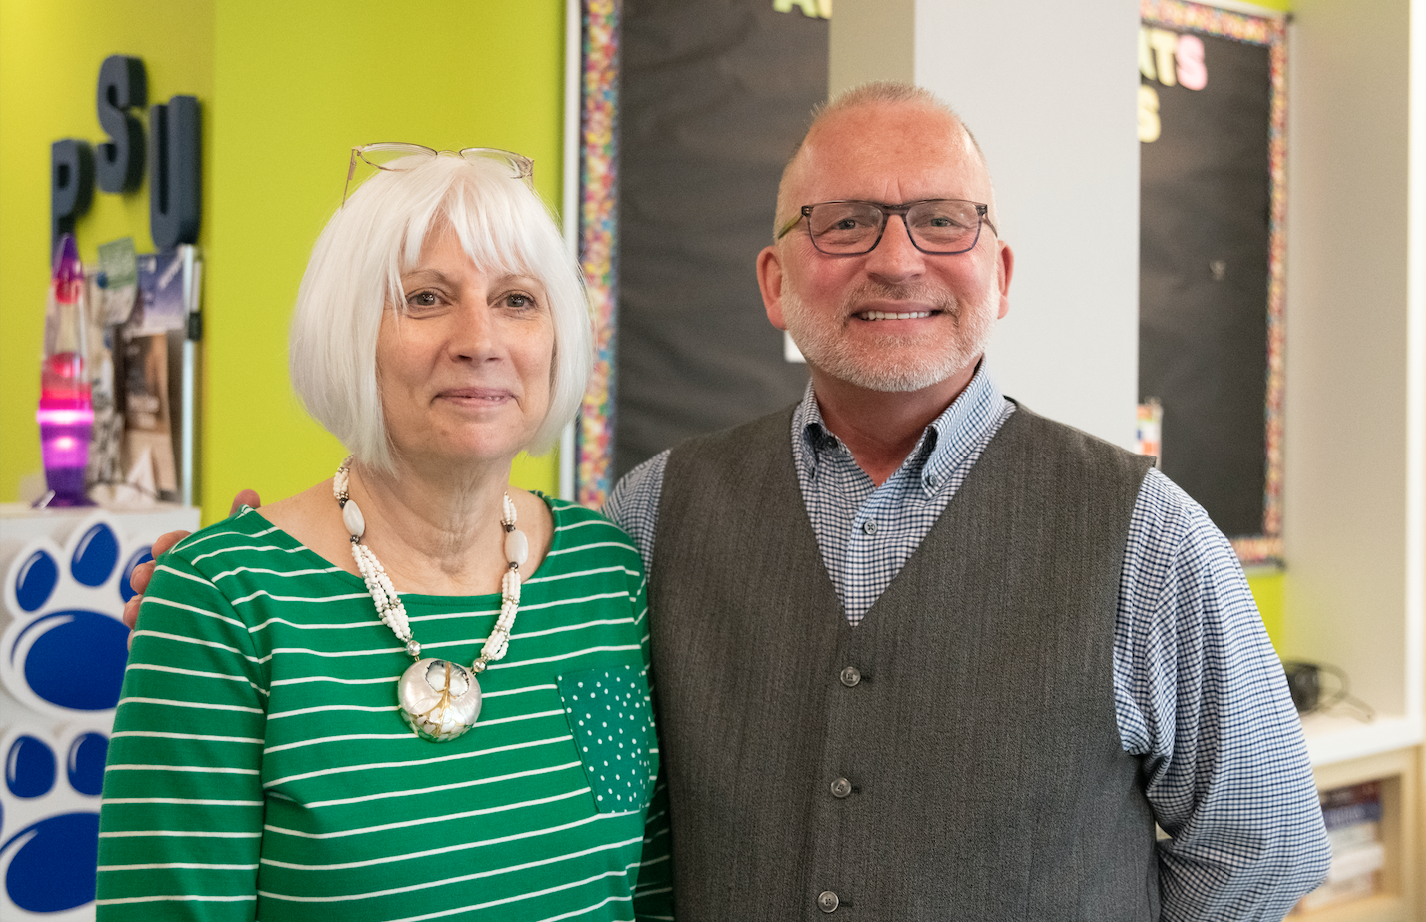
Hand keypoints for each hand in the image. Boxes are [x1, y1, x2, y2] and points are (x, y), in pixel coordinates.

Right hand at [123, 490, 260, 636]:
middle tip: (144, 578)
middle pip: (157, 578)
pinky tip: (138, 639)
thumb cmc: (260, 585)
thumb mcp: (258, 554)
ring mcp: (175, 616)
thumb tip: (249, 493)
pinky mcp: (173, 646)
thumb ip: (252, 524)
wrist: (268, 637)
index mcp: (202, 562)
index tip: (162, 547)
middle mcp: (184, 587)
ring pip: (146, 611)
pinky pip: (150, 642)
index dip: (170, 546)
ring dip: (136, 609)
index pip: (180, 547)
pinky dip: (140, 640)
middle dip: (146, 576)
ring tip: (136, 612)